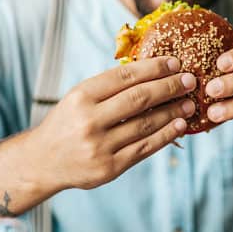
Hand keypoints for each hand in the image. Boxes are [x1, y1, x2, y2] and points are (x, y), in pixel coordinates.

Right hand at [30, 56, 195, 189]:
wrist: (42, 161)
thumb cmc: (67, 123)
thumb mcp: (78, 98)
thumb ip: (109, 88)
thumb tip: (153, 72)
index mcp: (81, 96)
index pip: (125, 77)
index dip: (154, 68)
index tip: (175, 63)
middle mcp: (89, 120)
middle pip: (139, 99)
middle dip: (169, 87)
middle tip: (190, 81)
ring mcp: (99, 146)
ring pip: (146, 124)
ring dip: (173, 112)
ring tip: (189, 103)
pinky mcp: (109, 168)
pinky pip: (144, 148)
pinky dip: (165, 135)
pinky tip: (179, 125)